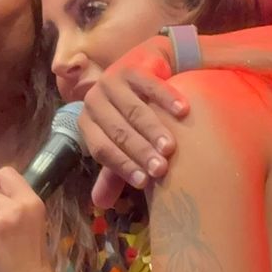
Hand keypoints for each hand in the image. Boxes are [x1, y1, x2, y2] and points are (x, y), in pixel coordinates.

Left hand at [79, 37, 189, 208]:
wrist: (144, 70)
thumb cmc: (132, 113)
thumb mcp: (122, 142)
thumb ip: (113, 170)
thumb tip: (100, 204)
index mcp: (87, 123)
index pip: (102, 149)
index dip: (123, 166)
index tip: (144, 182)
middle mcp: (94, 101)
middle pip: (119, 132)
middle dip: (140, 152)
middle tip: (161, 169)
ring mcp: (112, 81)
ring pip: (134, 110)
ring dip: (153, 130)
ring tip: (171, 148)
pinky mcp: (132, 66)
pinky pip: (151, 85)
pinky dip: (168, 99)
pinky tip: (184, 112)